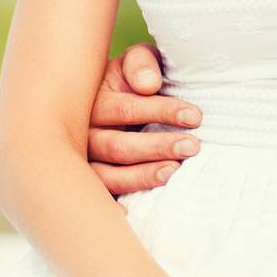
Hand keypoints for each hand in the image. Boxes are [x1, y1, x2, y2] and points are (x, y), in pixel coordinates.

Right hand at [87, 42, 203, 195]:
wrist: (101, 99)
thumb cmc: (129, 80)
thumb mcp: (134, 62)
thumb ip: (141, 64)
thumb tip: (148, 84)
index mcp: (92, 100)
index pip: (127, 109)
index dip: (162, 112)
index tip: (195, 116)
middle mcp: (81, 134)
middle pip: (118, 146)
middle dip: (158, 146)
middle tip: (193, 147)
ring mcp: (80, 162)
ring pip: (106, 176)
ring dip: (142, 176)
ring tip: (174, 173)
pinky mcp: (85, 184)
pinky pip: (98, 198)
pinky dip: (112, 208)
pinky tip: (131, 214)